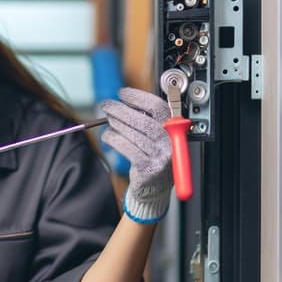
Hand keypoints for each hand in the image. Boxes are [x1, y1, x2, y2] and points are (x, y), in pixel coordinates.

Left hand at [100, 88, 173, 222]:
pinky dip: (114, 140)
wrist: (155, 188)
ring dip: (116, 124)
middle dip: (121, 110)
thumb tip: (122, 103)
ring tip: (107, 120)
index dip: (138, 98)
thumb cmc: (153, 157)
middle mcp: (170, 142)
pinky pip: (128, 149)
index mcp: (174, 129)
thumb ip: (145, 119)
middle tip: (107, 105)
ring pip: (134, 134)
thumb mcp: (155, 136)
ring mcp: (161, 156)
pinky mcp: (148, 169)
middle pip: (143, 120)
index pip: (157, 107)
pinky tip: (107, 136)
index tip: (122, 93)